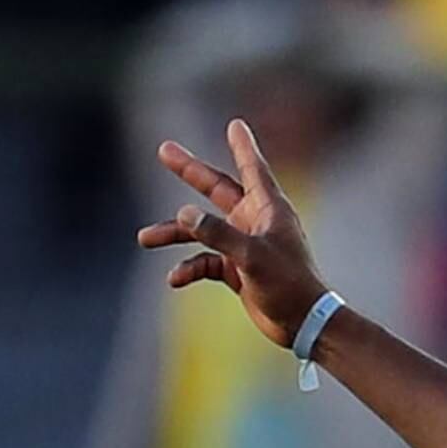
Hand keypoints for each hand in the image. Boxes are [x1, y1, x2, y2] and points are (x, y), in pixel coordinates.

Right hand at [135, 119, 327, 347]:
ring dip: (175, 233)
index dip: (242, 146)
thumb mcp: (252, 257)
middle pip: (216, 189)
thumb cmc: (288, 285)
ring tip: (144, 238)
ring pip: (201, 230)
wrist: (302, 323)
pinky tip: (174, 278)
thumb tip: (183, 214)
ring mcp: (243, 244)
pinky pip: (204, 261)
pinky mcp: (236, 269)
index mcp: (269, 209)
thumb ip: (218, 234)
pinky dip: (188, 268)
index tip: (236, 124)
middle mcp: (254, 221)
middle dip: (190, 172)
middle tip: (164, 150)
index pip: (253, 168)